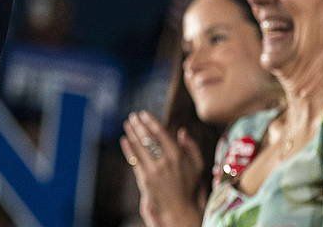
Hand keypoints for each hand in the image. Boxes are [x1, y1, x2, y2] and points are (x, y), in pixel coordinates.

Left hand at [120, 111, 204, 226]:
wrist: (179, 208)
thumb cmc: (188, 185)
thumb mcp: (198, 165)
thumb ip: (192, 147)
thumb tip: (182, 131)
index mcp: (177, 155)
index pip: (160, 133)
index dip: (150, 121)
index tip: (143, 113)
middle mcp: (164, 161)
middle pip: (147, 137)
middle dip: (138, 125)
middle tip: (133, 116)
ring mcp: (153, 170)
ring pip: (139, 147)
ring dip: (131, 133)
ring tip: (127, 124)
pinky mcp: (144, 179)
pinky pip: (134, 160)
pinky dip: (128, 148)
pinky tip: (124, 140)